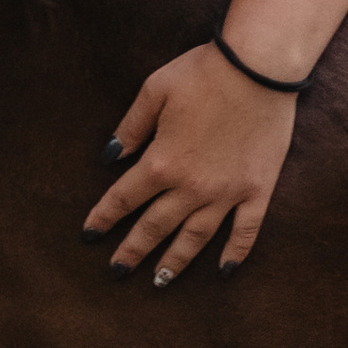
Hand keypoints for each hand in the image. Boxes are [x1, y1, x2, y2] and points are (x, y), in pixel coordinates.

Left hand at [82, 43, 296, 283]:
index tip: (89, 234)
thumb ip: (131, 127)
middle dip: (132, 251)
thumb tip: (110, 156)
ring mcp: (226, 193)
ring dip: (175, 261)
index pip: (124, 198)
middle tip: (117, 271)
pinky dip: (235, 253)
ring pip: (195, 237)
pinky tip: (224, 271)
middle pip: (155, 227)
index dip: (104, 217)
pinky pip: (245, 230)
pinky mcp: (257, 190)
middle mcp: (190, 187)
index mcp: (162, 162)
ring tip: (159, 281)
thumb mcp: (155, 90)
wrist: (258, 66)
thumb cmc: (203, 72)